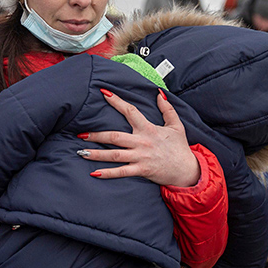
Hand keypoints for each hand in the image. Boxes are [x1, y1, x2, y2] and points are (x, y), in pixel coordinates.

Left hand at [77, 88, 199, 187]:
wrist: (187, 170)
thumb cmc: (180, 148)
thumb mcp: (176, 125)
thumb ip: (167, 109)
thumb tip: (159, 93)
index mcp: (148, 128)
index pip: (130, 111)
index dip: (116, 101)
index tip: (104, 93)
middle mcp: (142, 142)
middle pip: (115, 136)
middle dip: (96, 135)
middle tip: (80, 134)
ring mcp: (140, 157)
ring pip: (115, 155)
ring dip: (96, 154)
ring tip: (81, 152)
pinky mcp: (142, 170)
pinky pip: (122, 172)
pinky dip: (108, 173)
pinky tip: (94, 173)